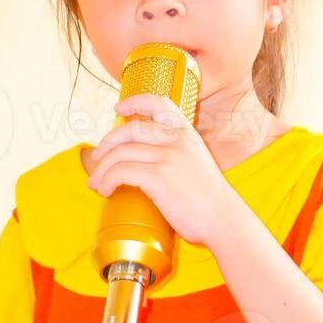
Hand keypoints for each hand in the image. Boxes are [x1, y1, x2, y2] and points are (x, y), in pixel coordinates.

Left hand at [86, 94, 243, 248]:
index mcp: (187, 134)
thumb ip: (177, 155)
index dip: (135, 102)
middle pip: (130, 129)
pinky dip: (106, 181)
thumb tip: (145, 160)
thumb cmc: (210, 201)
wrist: (225, 220)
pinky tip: (106, 191)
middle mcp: (177, 140)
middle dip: (107, 142)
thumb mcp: (197, 164)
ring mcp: (167, 156)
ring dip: (101, 169)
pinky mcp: (158, 177)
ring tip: (97, 184)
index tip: (119, 108)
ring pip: (119, 152)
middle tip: (97, 158)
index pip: (159, 104)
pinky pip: (119, 172)